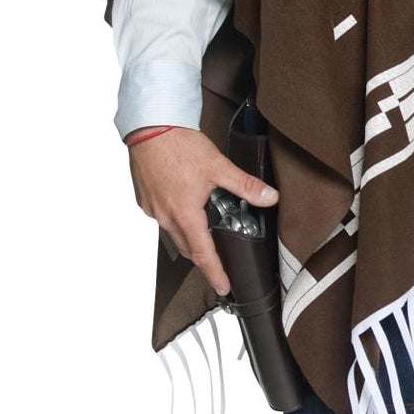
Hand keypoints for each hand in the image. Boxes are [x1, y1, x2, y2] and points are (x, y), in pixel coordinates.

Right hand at [126, 126, 278, 296]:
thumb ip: (245, 186)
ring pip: (173, 232)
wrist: (149, 126)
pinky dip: (174, 218)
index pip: (203, 254)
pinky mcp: (144, 198)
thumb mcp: (218, 166)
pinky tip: (183, 206)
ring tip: (203, 231)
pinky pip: (161, 217)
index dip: (215, 273)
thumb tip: (269, 198)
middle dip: (203, 256)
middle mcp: (165, 216)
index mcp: (185, 214)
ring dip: (189, 236)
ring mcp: (151, 208)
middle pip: (187, 247)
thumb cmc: (178, 145)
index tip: (224, 287)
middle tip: (218, 261)